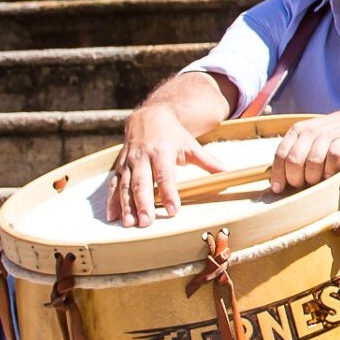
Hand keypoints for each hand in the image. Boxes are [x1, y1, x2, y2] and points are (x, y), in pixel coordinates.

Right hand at [110, 106, 226, 227]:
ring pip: (125, 185)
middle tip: (146, 222)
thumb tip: (227, 173)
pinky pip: (114, 184)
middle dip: (143, 203)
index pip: (165, 175)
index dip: (168, 193)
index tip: (173, 210)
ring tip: (129, 223)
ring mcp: (129, 162)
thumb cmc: (173, 135)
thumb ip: (207, 161)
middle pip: (142, 183)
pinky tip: (112, 216)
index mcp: (162, 151)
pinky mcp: (120, 166)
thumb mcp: (191, 145)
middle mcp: (143, 157)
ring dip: (126, 205)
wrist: (149, 116)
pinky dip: (112, 201)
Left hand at [266, 105, 339, 193]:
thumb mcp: (310, 137)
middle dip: (296, 178)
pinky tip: (330, 174)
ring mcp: (328, 133)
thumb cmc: (332, 135)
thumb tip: (280, 178)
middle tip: (301, 185)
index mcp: (298, 130)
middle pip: (294, 160)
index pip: (281, 154)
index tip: (278, 188)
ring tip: (316, 181)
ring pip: (313, 161)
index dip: (278, 174)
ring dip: (313, 177)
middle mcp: (310, 130)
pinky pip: (333, 157)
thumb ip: (296, 152)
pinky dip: (330, 169)